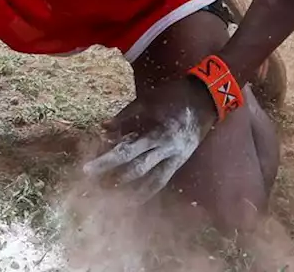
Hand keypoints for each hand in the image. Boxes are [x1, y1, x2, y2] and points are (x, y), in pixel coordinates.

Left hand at [82, 77, 215, 201]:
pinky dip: (148, 191)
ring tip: (112, 198)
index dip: (106, 162)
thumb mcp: (147, 101)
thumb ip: (124, 116)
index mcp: (157, 133)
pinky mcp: (180, 162)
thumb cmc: (173, 95)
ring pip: (152, 183)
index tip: (88, 169)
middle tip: (95, 187)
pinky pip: (162, 181)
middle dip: (114, 179)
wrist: (205, 99)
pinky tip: (135, 198)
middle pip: (136, 170)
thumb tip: (102, 129)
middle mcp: (167, 150)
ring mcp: (176, 159)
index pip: (126, 152)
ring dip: (132, 191)